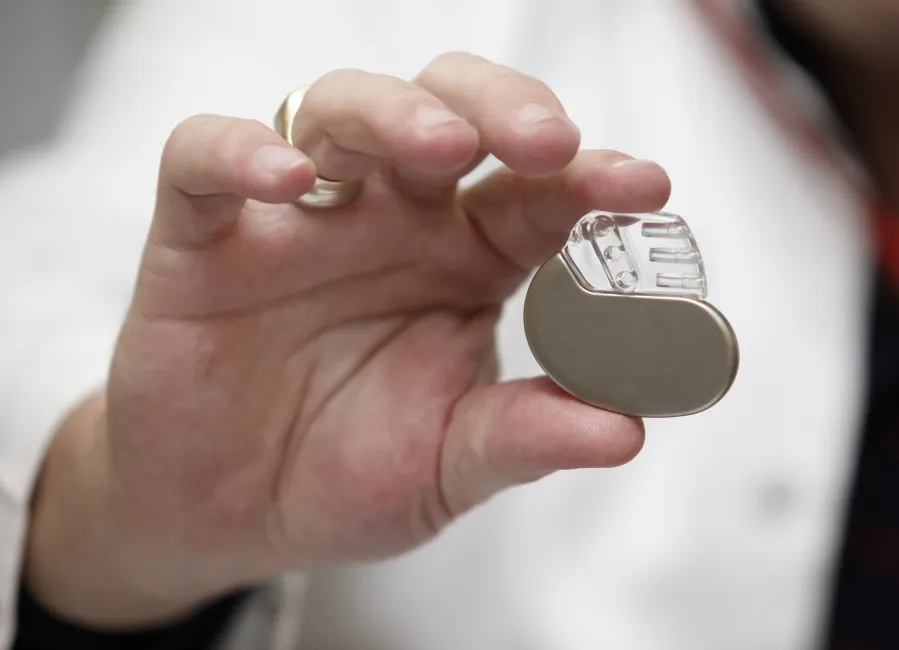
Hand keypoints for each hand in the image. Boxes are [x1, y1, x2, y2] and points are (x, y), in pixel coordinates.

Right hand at [26, 52, 670, 627]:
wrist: (230, 514)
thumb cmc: (349, 476)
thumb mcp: (451, 467)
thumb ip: (525, 438)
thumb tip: (625, 430)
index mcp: (469, 260)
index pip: (536, 191)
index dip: (590, 178)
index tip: (643, 186)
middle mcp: (393, 219)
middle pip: (451, 111)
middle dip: (502, 109)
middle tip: (548, 144)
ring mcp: (300, 219)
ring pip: (342, 111)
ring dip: (394, 112)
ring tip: (441, 145)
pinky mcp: (204, 236)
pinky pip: (205, 160)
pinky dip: (239, 153)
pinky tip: (284, 180)